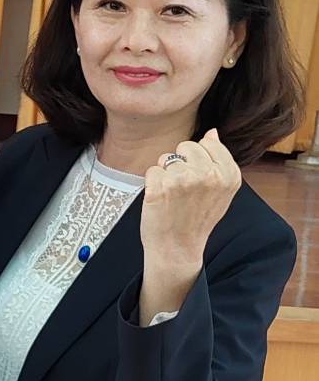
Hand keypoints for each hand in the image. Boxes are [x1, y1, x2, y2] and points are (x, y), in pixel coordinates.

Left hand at [140, 130, 240, 271]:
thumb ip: (219, 161)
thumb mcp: (221, 192)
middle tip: (184, 189)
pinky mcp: (160, 187)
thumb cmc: (197, 219)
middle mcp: (208, 175)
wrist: (178, 248)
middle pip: (186, 146)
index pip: (208, 143)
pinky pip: (152, 170)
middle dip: (181, 163)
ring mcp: (183, 180)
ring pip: (167, 158)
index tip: (199, 179)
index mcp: (228, 175)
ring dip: (166, 174)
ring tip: (173, 196)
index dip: (199, 159)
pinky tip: (161, 200)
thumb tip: (213, 133)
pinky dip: (152, 184)